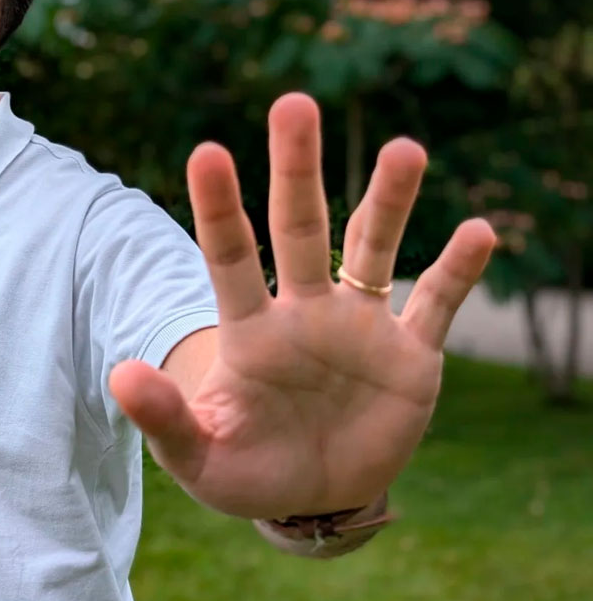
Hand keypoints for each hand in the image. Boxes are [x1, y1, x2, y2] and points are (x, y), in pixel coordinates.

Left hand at [107, 92, 496, 518]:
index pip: (229, 256)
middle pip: (300, 226)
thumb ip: (164, 418)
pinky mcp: (411, 357)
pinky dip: (458, 271)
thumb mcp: (199, 455)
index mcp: (250, 330)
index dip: (219, 208)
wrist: (314, 499)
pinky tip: (480, 232)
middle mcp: (304, 311)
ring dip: (388, 200)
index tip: (206, 152)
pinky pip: (437, 303)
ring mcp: (360, 327)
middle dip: (296, 167)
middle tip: (293, 102)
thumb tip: (120, 374)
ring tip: (404, 149)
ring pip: (373, 248)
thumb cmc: (247, 468)